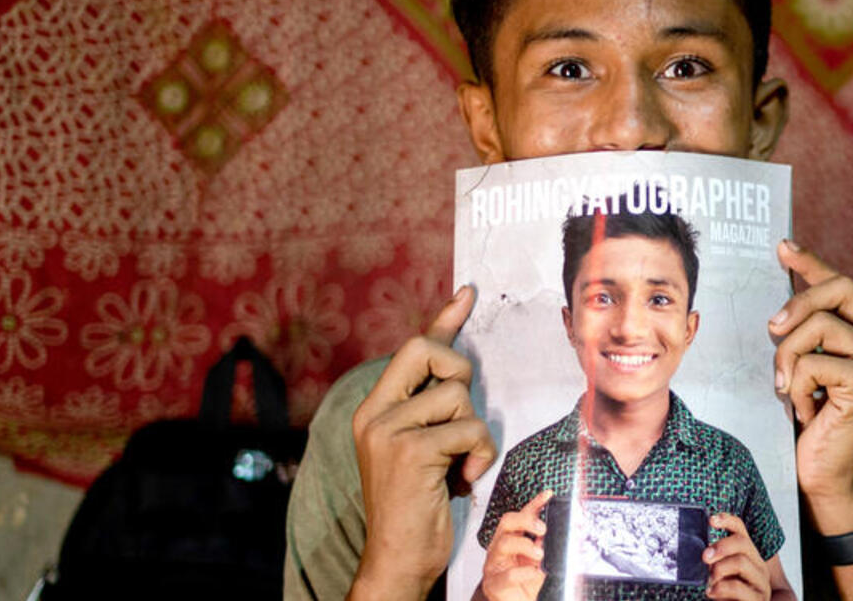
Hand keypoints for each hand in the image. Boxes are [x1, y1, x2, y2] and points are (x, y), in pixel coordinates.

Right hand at [348, 286, 496, 599]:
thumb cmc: (419, 506)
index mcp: (375, 409)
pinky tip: (463, 479)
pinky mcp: (409, 450)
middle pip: (427, 351)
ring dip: (474, 432)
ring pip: (458, 396)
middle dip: (458, 373)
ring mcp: (387, 430)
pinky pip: (468, 430)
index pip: (412, 350)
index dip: (444, 321)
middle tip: (461, 418)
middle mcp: (374, 413)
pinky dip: (478, 455)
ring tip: (459, 465)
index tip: (468, 294)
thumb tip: (461, 373)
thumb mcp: (423, 449)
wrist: (398, 557)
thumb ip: (434, 412)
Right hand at [480, 490, 551, 600]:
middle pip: (507, 522)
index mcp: (512, 539)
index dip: (534, 504)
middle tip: (543, 528)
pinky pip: (508, 574)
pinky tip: (535, 572)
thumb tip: (553, 534)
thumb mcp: (538, 561)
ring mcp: (494, 564)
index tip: (548, 495)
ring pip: (504, 543)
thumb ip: (543, 547)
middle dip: (525, 520)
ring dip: (526, 546)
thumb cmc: (525, 583)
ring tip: (540, 554)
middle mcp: (500, 548)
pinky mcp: (494, 583)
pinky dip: (524, 572)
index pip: (521, 516)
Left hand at [704, 512, 770, 600]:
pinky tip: (711, 591)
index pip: (740, 530)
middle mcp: (757, 565)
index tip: (711, 519)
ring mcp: (760, 582)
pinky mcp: (757, 599)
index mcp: (748, 555)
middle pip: (742, 543)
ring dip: (720, 568)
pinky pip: (739, 587)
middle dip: (722, 546)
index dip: (727, 520)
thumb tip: (699, 551)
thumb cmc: (728, 596)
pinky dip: (722, 587)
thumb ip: (715, 562)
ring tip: (709, 578)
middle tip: (704, 556)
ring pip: (742, 562)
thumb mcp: (720, 576)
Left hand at [769, 240, 852, 534]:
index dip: (813, 263)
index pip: (845, 284)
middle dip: (797, 303)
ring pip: (818, 327)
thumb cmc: (813, 425)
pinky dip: (795, 385)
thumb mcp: (808, 369)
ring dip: (788, 358)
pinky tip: (804, 411)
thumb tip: (782, 289)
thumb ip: (808, 333)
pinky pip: (813, 361)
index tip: (783, 247)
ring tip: (788, 389)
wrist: (826, 480)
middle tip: (770, 330)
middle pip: (840, 289)